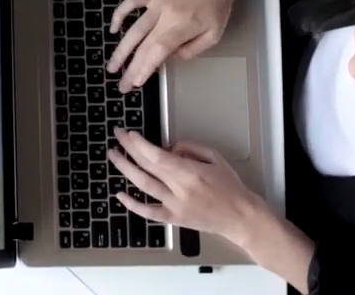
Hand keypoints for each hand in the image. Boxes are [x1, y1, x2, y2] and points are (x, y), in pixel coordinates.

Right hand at [106, 0, 242, 90]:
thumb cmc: (218, 6)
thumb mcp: (213, 35)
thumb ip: (191, 50)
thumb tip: (167, 59)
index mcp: (182, 26)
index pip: (159, 51)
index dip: (145, 67)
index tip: (135, 83)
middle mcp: (166, 15)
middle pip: (143, 45)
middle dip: (130, 67)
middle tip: (121, 84)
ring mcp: (156, 2)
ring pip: (134, 28)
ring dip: (121, 49)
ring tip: (113, 65)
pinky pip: (131, 2)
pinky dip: (120, 14)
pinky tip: (113, 28)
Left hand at [108, 130, 261, 239]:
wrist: (240, 217)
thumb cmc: (230, 186)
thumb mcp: (215, 157)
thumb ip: (191, 147)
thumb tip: (169, 147)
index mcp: (191, 172)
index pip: (158, 156)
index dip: (140, 144)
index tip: (129, 134)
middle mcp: (179, 189)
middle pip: (147, 167)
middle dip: (129, 149)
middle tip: (117, 136)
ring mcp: (174, 206)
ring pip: (144, 186)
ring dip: (126, 169)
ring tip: (114, 155)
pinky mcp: (173, 219)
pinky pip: (149, 213)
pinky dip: (133, 204)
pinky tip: (120, 194)